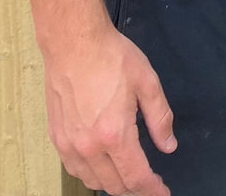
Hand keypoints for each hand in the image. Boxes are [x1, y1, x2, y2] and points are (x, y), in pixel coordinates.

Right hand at [42, 24, 176, 195]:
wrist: (74, 44)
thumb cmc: (112, 58)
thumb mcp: (148, 82)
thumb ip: (160, 118)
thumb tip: (168, 146)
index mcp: (115, 134)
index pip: (136, 176)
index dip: (152, 189)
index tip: (163, 193)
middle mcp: (89, 147)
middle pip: (114, 184)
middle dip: (135, 188)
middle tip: (150, 182)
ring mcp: (69, 145)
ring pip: (92, 181)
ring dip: (113, 183)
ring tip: (129, 174)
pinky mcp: (57, 139)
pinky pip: (75, 170)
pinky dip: (91, 174)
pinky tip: (102, 165)